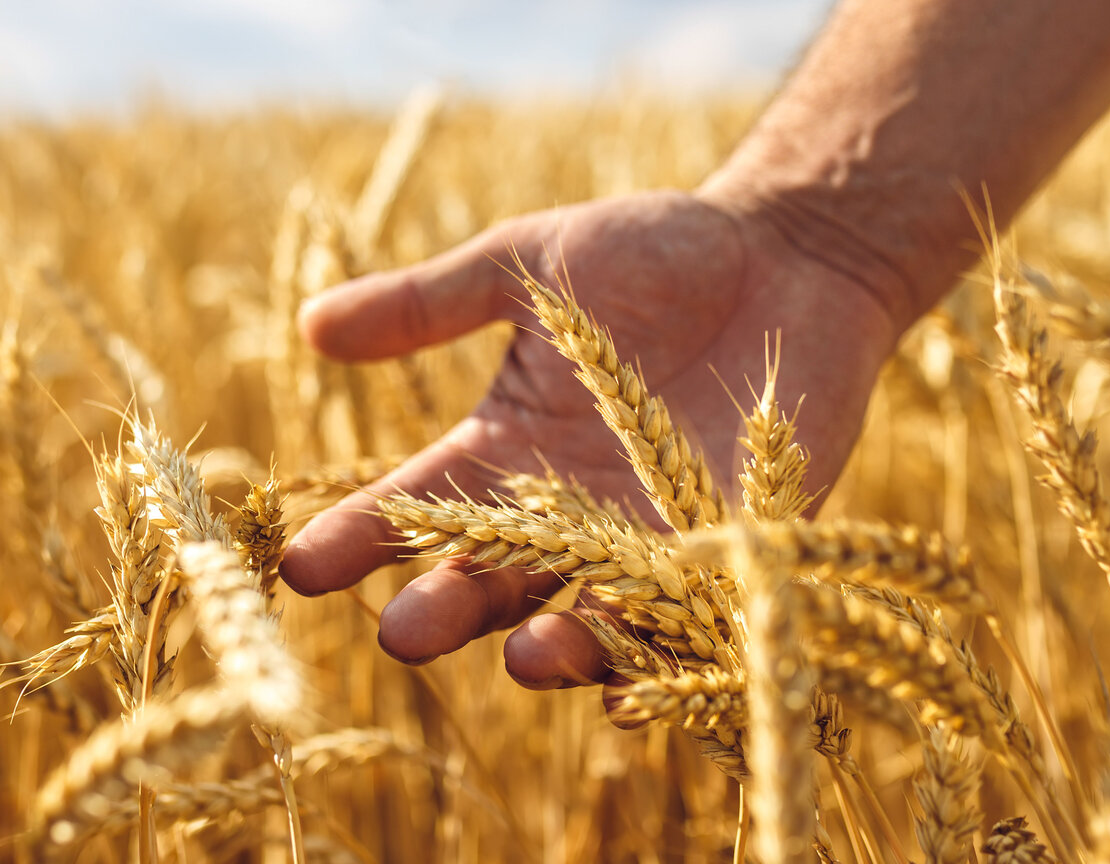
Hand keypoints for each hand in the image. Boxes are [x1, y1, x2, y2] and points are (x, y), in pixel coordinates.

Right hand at [279, 187, 897, 695]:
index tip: (299, 565)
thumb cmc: (657, 250)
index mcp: (509, 448)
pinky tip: (633, 685)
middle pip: (493, 577)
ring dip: (554, 644)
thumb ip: (431, 303)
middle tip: (403, 632)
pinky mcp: (732, 546)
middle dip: (447, 608)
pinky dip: (662, 654)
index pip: (419, 507)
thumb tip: (311, 327)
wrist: (789, 256)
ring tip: (521, 656)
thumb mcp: (530, 264)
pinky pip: (690, 618)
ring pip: (586, 614)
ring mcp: (648, 536)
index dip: (359, 538)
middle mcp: (568, 510)